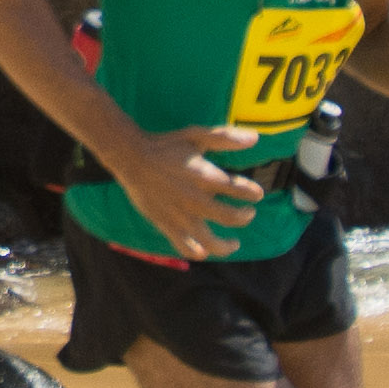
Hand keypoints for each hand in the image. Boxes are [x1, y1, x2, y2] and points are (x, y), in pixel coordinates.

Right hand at [111, 120, 268, 261]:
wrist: (132, 158)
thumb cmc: (166, 145)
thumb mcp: (196, 135)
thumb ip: (225, 137)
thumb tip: (255, 139)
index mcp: (206, 177)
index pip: (239, 189)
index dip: (252, 193)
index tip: (256, 194)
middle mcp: (197, 200)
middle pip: (231, 217)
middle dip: (245, 216)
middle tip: (248, 213)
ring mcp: (182, 216)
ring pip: (211, 242)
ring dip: (227, 245)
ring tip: (234, 243)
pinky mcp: (167, 225)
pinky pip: (186, 248)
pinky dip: (199, 253)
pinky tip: (204, 250)